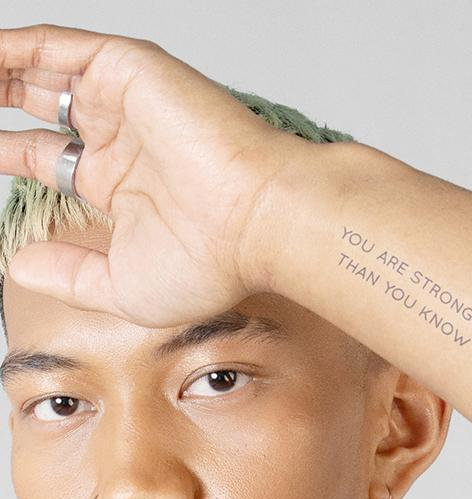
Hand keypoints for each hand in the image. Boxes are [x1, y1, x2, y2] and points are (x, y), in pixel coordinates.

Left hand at [0, 23, 308, 326]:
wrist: (257, 224)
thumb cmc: (209, 263)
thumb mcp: (120, 287)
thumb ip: (68, 275)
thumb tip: (18, 266)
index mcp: (120, 185)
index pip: (48, 159)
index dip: (6, 154)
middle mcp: (120, 140)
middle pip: (42, 110)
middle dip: (0, 104)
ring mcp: (124, 103)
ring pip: (43, 72)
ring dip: (0, 73)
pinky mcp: (129, 71)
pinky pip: (57, 48)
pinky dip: (15, 50)